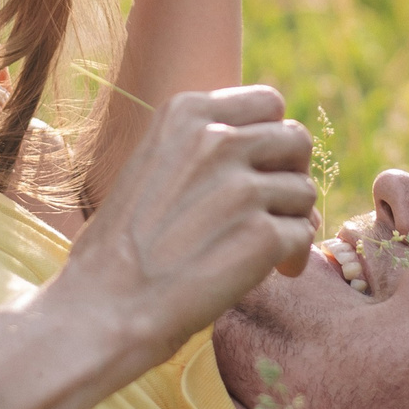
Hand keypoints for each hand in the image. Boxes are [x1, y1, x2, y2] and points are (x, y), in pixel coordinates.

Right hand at [50, 86, 314, 369]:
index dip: (273, 136)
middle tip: (278, 207)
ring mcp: (242, 187)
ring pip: (303, 190)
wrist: (104, 306)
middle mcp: (218, 140)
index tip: (265, 167)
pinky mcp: (263, 234)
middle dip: (292, 173)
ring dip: (293, 219)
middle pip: (295, 139)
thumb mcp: (150, 164)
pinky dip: (294, 256)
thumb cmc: (122, 246)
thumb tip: (279, 157)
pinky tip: (275, 271)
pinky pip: (304, 234)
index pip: (267, 102)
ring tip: (269, 247)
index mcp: (186, 114)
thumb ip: (204, 149)